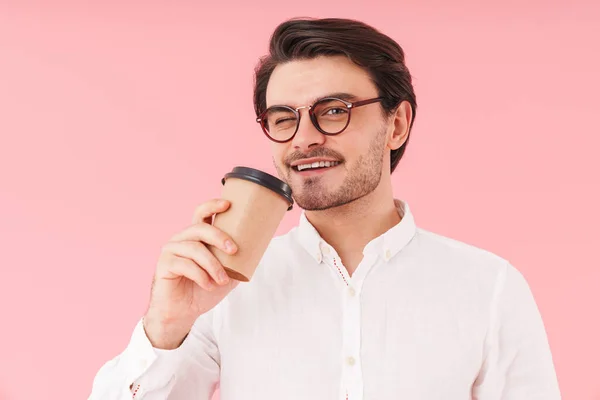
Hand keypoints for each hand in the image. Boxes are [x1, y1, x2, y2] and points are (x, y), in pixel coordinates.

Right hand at [143, 199, 238, 348]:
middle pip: (200, 228)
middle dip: (219, 237)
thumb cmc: (204, 290)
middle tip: (234, 250)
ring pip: (195, 249)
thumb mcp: (227, 274)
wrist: (184, 312)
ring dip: (213, 265)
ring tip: (222, 280)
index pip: (201, 214)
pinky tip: (209, 285)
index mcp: (196, 237)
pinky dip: (201, 276)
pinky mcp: (164, 264)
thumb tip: (261, 247)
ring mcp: (171, 250)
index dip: (212, 206)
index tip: (228, 204)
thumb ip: (238, 261)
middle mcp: (181, 239)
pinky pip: (185, 265)